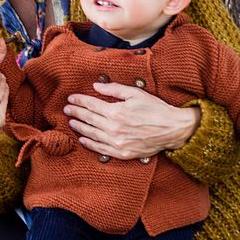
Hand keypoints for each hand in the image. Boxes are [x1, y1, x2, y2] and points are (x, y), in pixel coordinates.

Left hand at [63, 82, 200, 159]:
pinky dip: (90, 144)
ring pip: (92, 134)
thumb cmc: (156, 109)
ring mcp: (117, 143)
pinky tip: (83, 139)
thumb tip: (96, 86)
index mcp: (117, 112)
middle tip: (67, 109)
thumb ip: (114, 89)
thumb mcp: (136, 93)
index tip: (71, 98)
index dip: (79, 100)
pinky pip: (101, 149)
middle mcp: (114, 128)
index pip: (91, 104)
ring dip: (80, 127)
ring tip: (71, 122)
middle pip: (89, 119)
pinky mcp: (122, 153)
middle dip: (76, 112)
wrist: (172, 130)